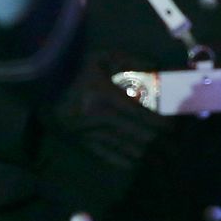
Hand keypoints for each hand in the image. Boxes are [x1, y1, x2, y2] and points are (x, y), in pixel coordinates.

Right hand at [51, 58, 168, 171]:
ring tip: (166, 160)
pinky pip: (108, 155)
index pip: (145, 115)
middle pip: (140, 136)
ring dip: (148, 156)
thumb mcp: (106, 57)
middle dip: (162, 144)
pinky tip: (138, 163)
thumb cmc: (77, 64)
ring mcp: (91, 133)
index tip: (178, 126)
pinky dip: (126, 161)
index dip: (164, 123)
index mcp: (108, 96)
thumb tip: (160, 76)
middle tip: (178, 148)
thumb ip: (135, 65)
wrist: (42, 80)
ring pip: (127, 149)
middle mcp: (101, 119)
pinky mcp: (82, 141)